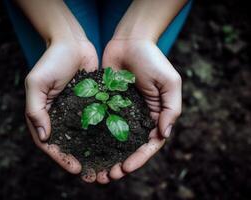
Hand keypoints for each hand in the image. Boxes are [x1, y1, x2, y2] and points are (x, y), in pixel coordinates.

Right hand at [25, 39, 97, 174]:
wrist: (72, 42)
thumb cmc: (52, 60)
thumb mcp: (37, 83)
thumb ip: (36, 110)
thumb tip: (44, 137)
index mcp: (43, 114)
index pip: (49, 143)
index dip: (61, 158)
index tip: (76, 168)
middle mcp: (60, 116)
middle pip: (67, 144)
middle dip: (78, 160)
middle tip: (92, 174)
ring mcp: (76, 112)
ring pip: (83, 137)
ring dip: (93, 152)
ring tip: (105, 165)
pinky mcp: (91, 104)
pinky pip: (97, 122)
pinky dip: (103, 135)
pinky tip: (114, 144)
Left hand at [93, 39, 181, 182]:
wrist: (130, 42)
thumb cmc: (153, 60)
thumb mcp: (170, 83)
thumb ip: (171, 109)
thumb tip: (163, 135)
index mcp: (156, 116)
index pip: (149, 144)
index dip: (139, 158)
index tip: (126, 168)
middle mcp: (138, 118)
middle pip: (130, 147)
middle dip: (121, 163)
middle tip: (108, 176)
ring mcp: (121, 113)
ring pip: (114, 141)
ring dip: (106, 157)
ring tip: (96, 171)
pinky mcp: (106, 105)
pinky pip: (100, 124)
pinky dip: (94, 139)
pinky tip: (86, 149)